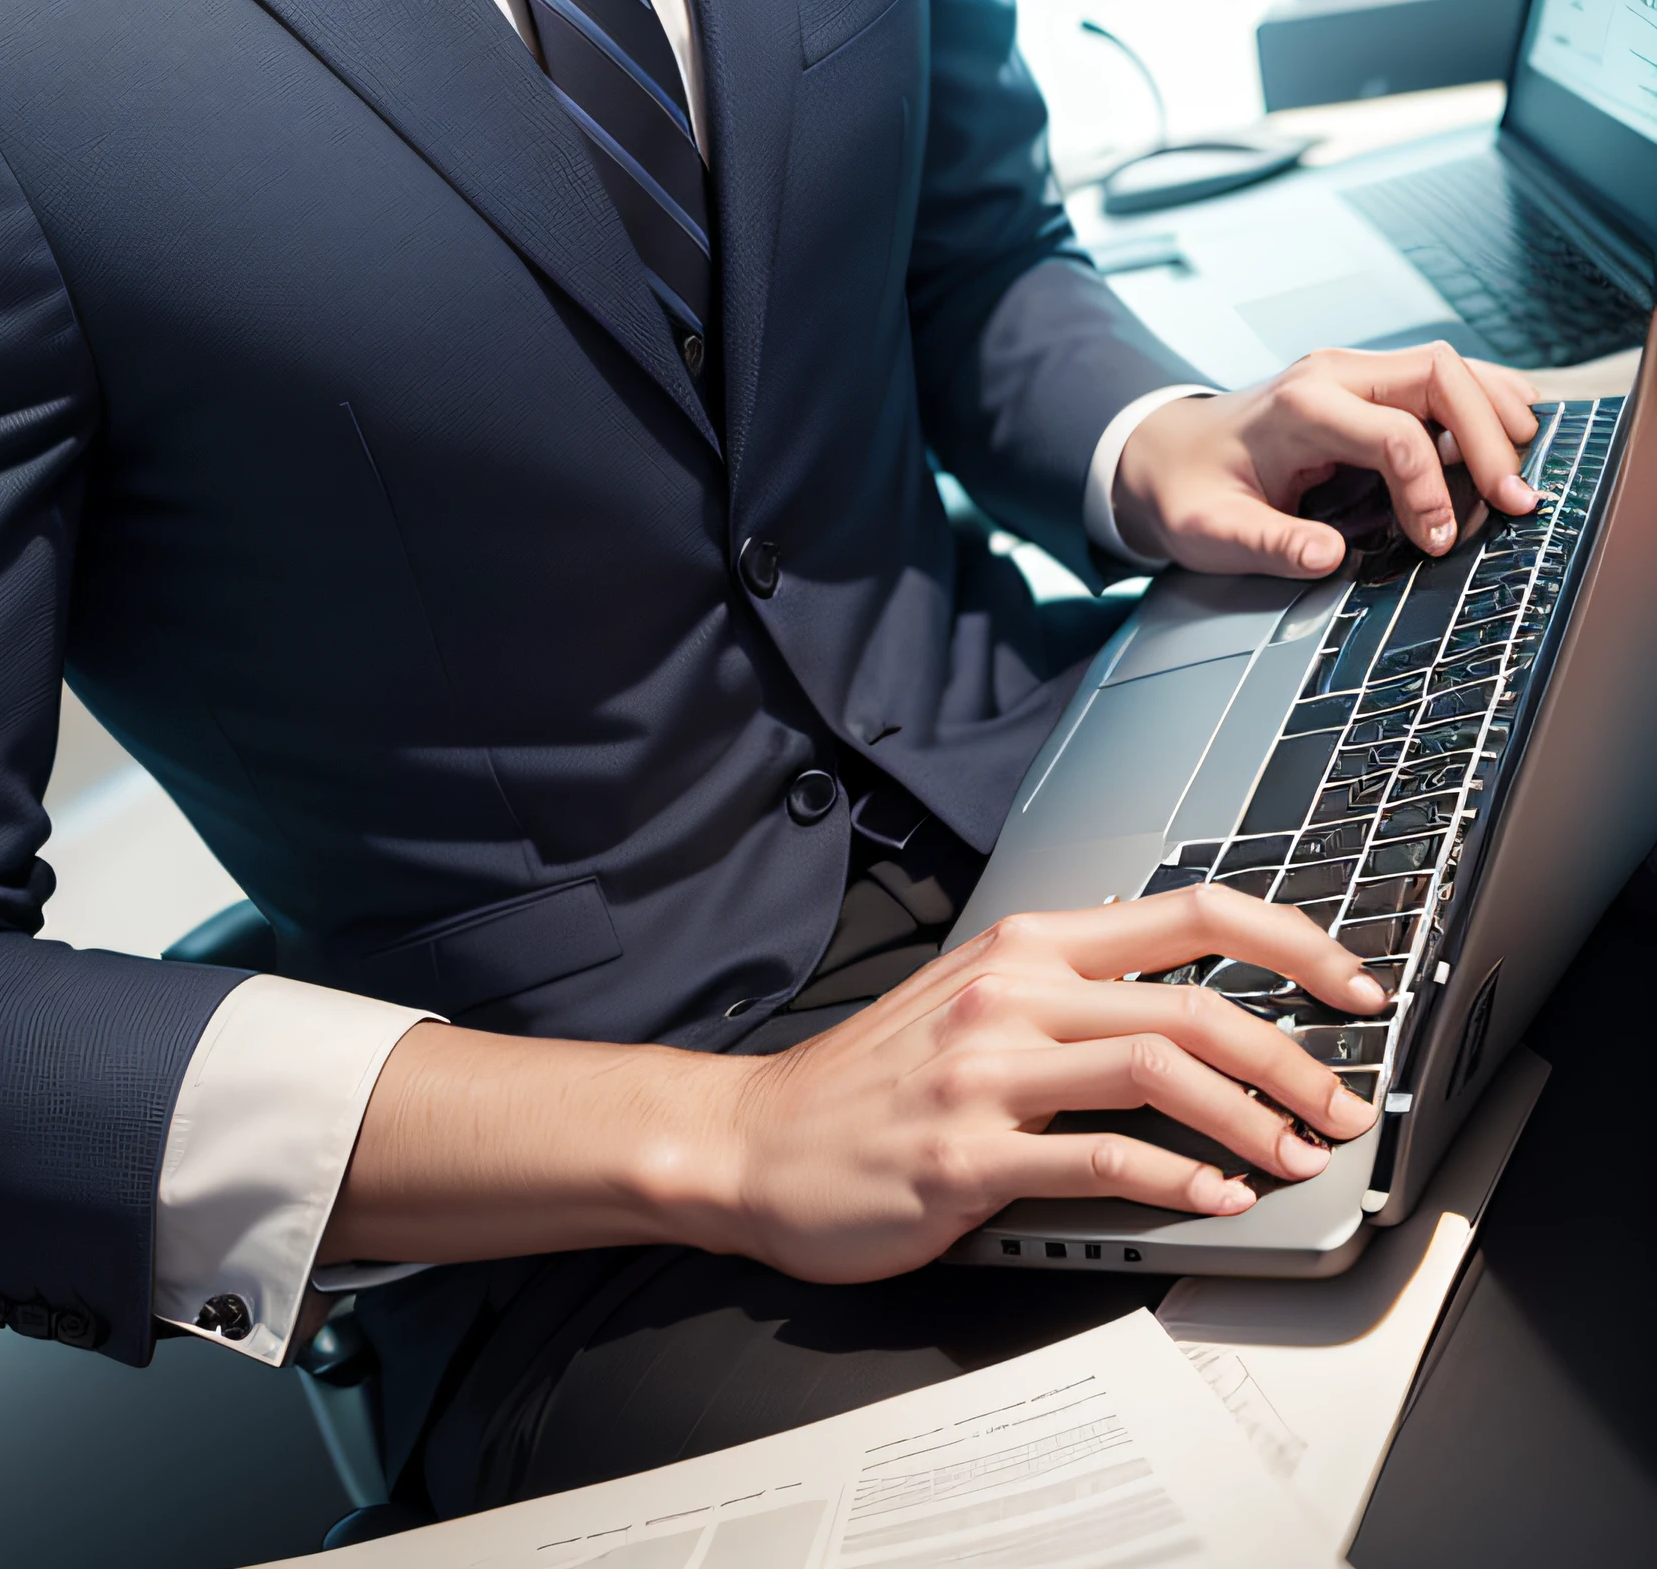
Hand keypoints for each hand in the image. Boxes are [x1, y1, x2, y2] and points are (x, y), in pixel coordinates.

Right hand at [326, 888, 1383, 1278]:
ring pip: (1160, 1068)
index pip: (1188, 909)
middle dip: (1294, 1055)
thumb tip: (1201, 1012)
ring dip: (1254, 1117)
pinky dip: (1179, 1180)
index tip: (1353, 980)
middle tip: (1344, 1103)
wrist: (756, 1142)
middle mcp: (1014, 992)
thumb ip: (1076, 994)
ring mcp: (990, 1072)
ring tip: (1298, 1155)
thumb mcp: (977, 1002)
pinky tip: (1217, 1199)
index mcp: (1026, 945)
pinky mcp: (970, 1155)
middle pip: (1193, 1000)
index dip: (1289, 941)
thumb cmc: (875, 1080)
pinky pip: (1101, 1159)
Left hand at [1114, 342, 1539, 579]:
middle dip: (1487, 437)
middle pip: (1438, 375)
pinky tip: (1509, 434)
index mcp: (1298, 407)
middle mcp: (1331, 374)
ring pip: (1448, 367)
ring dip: (1494, 414)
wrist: (1165, 454)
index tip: (1437, 543)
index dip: (1430, 490)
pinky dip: (1481, 402)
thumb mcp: (1211, 531)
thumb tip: (1325, 555)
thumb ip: (1267, 543)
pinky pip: (1439, 379)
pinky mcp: (1367, 384)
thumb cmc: (1190, 492)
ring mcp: (1351, 372)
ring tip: (1524, 471)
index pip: (1395, 433)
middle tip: (1515, 502)